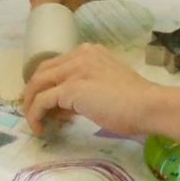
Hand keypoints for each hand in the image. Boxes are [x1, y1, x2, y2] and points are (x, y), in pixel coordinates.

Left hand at [21, 43, 166, 138]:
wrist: (149, 106)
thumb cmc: (136, 102)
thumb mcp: (108, 87)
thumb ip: (87, 88)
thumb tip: (67, 106)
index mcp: (90, 52)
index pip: (57, 64)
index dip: (47, 84)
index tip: (48, 104)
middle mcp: (79, 55)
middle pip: (42, 71)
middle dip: (32, 92)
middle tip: (33, 112)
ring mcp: (74, 70)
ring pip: (37, 84)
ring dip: (30, 105)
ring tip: (34, 122)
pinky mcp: (70, 88)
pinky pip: (41, 101)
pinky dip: (35, 115)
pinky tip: (39, 128)